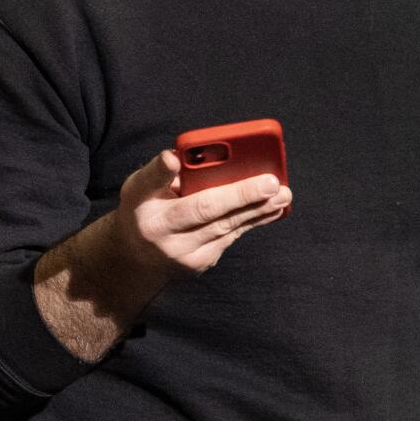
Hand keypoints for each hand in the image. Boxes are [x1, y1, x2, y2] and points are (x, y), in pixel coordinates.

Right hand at [112, 150, 293, 280]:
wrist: (137, 260)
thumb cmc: (142, 211)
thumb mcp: (138, 188)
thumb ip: (157, 173)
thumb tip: (178, 157)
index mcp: (144, 207)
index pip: (152, 186)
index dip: (163, 173)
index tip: (174, 159)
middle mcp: (162, 234)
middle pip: (204, 210)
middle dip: (240, 195)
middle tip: (271, 183)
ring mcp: (183, 254)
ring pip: (226, 227)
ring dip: (258, 210)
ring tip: (283, 195)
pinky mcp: (201, 263)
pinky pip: (230, 237)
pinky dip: (251, 220)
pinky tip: (273, 209)